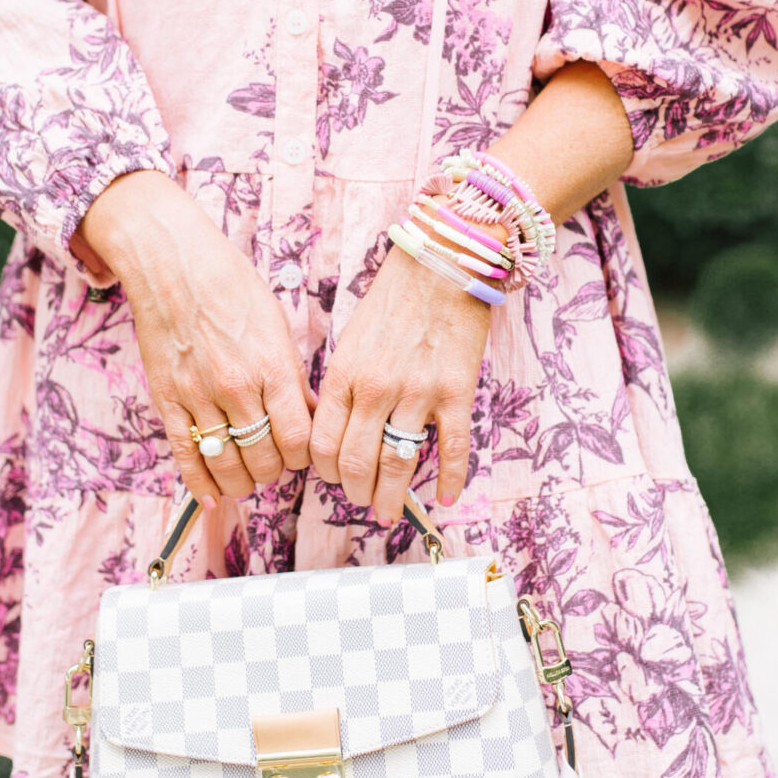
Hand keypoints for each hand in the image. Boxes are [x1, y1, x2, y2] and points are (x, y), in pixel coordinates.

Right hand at [77, 171, 313, 506]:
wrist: (173, 265)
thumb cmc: (232, 288)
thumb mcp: (277, 326)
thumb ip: (294, 377)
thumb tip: (312, 417)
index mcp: (272, 367)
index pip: (299, 438)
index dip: (305, 455)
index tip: (301, 450)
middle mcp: (237, 387)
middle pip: (265, 458)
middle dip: (275, 469)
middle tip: (274, 462)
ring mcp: (198, 396)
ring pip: (226, 465)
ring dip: (243, 481)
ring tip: (248, 477)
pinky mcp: (167, 401)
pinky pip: (184, 456)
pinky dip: (200, 484)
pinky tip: (212, 497)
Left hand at [311, 244, 488, 526]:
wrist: (443, 265)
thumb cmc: (393, 301)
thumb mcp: (351, 341)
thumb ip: (343, 387)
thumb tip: (339, 432)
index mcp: (343, 375)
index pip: (321, 445)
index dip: (324, 472)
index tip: (334, 478)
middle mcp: (376, 389)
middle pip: (355, 463)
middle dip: (356, 492)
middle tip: (363, 501)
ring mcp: (417, 393)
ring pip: (397, 464)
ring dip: (391, 497)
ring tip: (390, 512)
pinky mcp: (456, 392)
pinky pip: (453, 449)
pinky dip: (449, 479)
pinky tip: (445, 498)